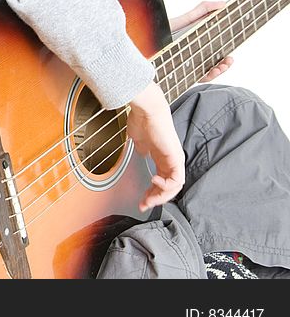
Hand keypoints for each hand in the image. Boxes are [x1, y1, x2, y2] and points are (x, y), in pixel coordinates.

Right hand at [126, 81, 184, 211]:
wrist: (147, 111)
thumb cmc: (142, 121)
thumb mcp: (139, 141)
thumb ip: (142, 151)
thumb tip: (142, 156)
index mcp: (163, 157)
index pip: (162, 182)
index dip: (151, 193)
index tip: (141, 199)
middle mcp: (171, 160)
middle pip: (169, 188)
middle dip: (155, 199)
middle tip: (143, 205)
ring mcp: (175, 160)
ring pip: (174, 187)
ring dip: (160, 196)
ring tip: (148, 199)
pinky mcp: (176, 158)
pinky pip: (176, 179)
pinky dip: (166, 185)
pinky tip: (154, 182)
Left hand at [169, 0, 232, 81]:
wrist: (143, 42)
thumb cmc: (162, 32)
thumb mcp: (186, 20)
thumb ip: (203, 10)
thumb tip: (223, 3)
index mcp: (196, 45)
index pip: (215, 50)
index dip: (226, 51)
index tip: (233, 49)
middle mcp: (193, 56)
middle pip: (214, 62)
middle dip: (225, 63)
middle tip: (230, 59)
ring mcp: (188, 65)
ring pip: (208, 71)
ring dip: (220, 70)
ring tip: (223, 65)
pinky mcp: (182, 73)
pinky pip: (198, 78)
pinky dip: (208, 76)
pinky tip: (212, 71)